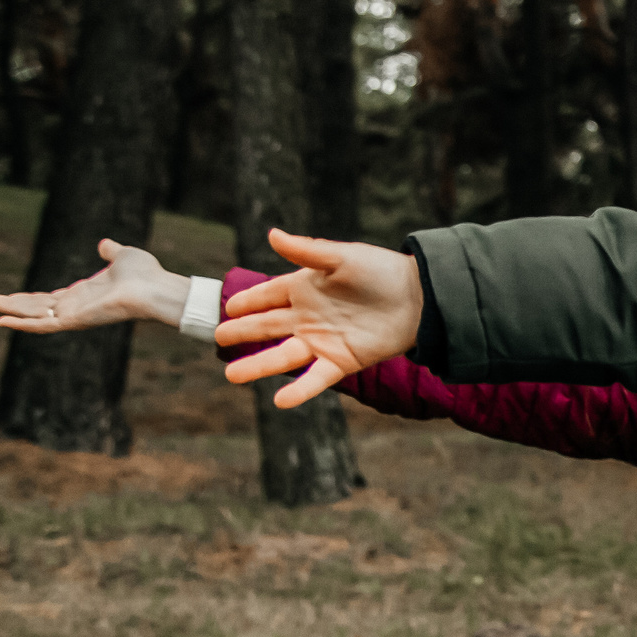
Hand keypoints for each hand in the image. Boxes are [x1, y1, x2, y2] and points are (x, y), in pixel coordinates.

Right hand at [0, 239, 189, 333]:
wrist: (156, 288)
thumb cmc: (146, 274)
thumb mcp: (123, 256)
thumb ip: (111, 252)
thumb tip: (104, 244)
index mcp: (86, 293)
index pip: (52, 298)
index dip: (31, 298)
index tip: (12, 297)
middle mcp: (78, 306)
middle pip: (38, 308)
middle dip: (13, 305)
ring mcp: (76, 315)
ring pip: (36, 316)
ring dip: (10, 311)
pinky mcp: (76, 320)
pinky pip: (45, 325)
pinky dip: (24, 324)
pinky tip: (3, 321)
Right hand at [218, 229, 424, 407]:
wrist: (420, 298)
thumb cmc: (381, 271)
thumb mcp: (342, 257)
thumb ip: (307, 250)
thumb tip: (271, 234)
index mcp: (304, 288)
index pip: (266, 296)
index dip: (246, 302)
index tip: (225, 308)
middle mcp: (308, 317)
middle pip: (267, 328)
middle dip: (242, 334)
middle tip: (216, 339)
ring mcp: (322, 341)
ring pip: (283, 356)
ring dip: (258, 366)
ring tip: (232, 376)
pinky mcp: (342, 361)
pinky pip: (316, 378)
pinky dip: (300, 390)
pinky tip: (280, 401)